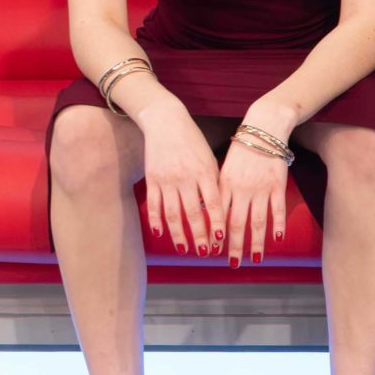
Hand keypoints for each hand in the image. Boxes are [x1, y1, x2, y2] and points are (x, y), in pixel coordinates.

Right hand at [137, 109, 223, 253]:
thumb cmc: (194, 142)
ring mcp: (168, 179)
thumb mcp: (209, 159)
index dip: (218, 222)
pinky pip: (155, 204)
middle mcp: (187, 178)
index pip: (214, 203)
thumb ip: (214, 182)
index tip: (222, 240)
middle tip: (205, 252)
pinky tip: (160, 234)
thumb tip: (219, 209)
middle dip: (200, 235)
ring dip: (180, 234)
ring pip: (173, 213)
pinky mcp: (152, 179)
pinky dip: (157, 220)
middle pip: (194, 213)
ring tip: (185, 249)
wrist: (167, 122)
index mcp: (206, 172)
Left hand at [216, 96, 301, 264]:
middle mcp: (241, 189)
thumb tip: (207, 213)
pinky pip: (277, 209)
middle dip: (234, 246)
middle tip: (233, 264)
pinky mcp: (278, 185)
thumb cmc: (241, 149)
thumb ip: (218, 191)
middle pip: (236, 224)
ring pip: (257, 221)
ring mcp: (261, 188)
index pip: (217, 217)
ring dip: (256, 242)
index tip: (212, 253)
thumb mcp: (222, 168)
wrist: (263, 128)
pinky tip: (278, 238)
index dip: (215, 236)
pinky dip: (278, 224)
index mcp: (224, 185)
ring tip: (255, 259)